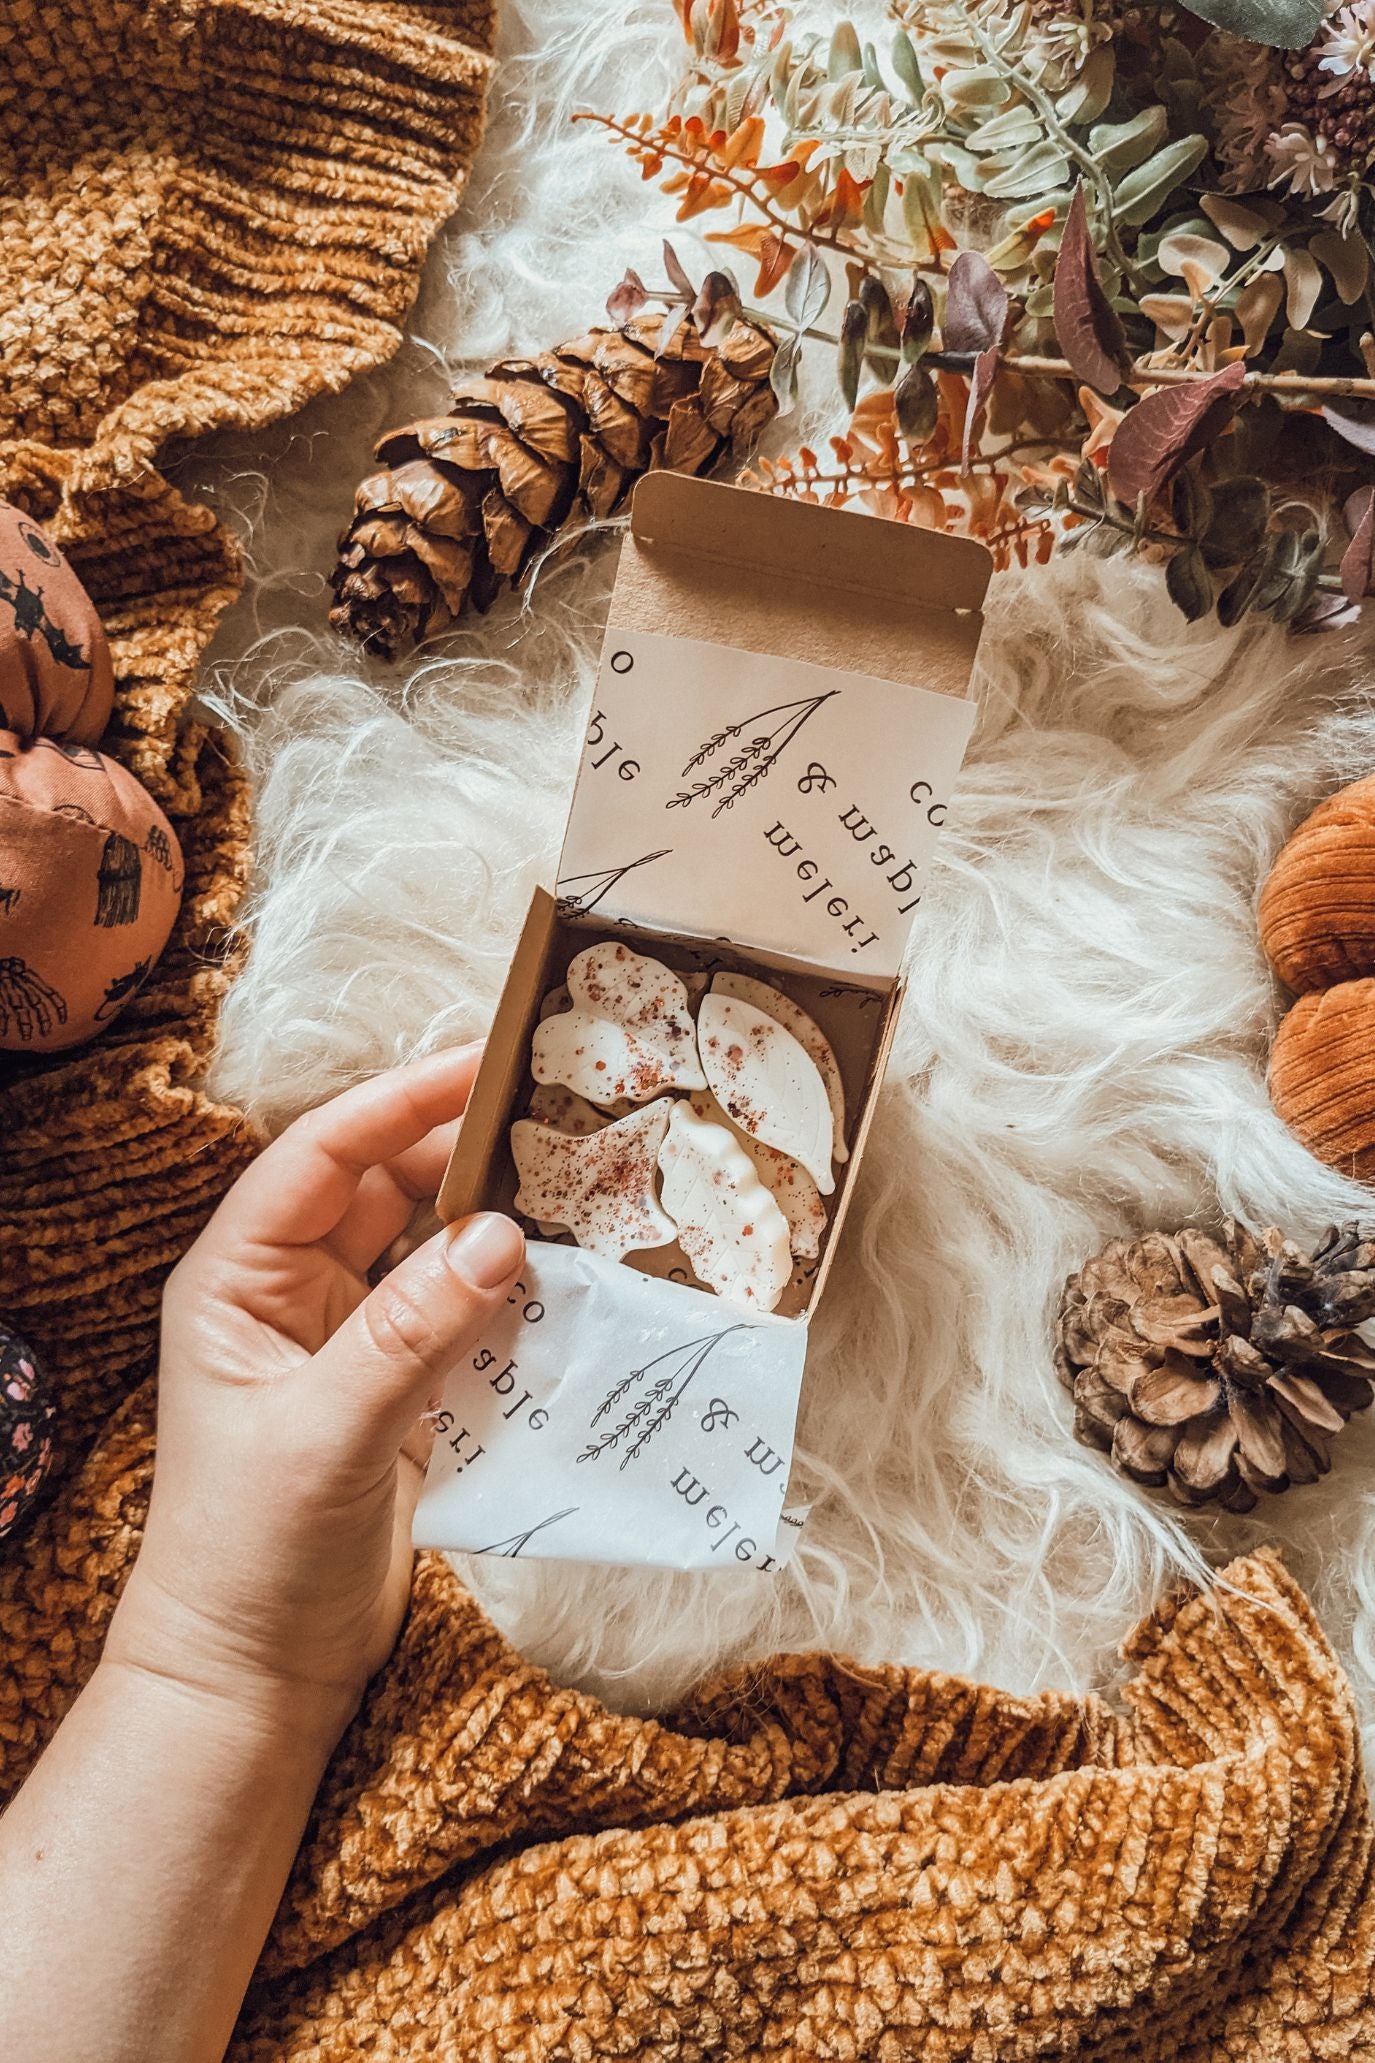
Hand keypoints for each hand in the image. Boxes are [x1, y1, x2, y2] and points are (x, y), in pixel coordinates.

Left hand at [105, 1046, 523, 1744]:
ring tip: (583, 1189)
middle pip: (386, 1188)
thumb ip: (412, 1331)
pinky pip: (465, 1316)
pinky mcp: (403, 1389)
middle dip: (465, 1154)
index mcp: (241, 1278)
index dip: (401, 1101)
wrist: (257, 1674)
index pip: (323, 1155)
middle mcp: (295, 1293)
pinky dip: (514, 1297)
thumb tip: (500, 1237)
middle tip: (560, 1122)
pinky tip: (571, 1284)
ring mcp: (352, 1340)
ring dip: (498, 1224)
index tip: (485, 1062)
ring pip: (432, 1248)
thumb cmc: (251, 1551)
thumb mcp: (325, 1432)